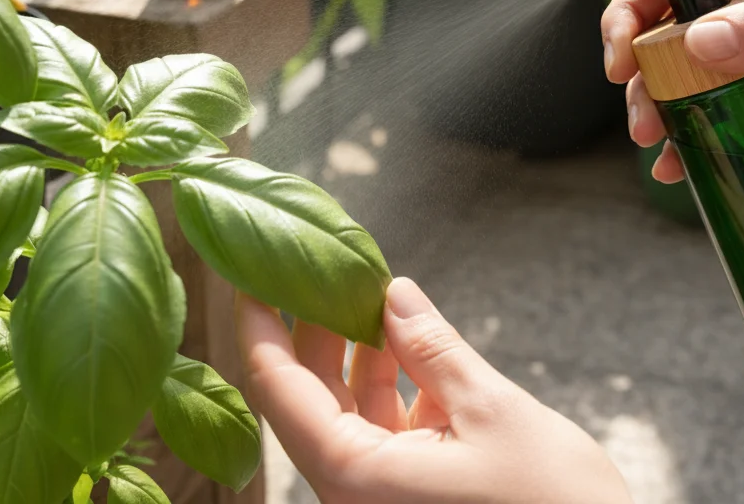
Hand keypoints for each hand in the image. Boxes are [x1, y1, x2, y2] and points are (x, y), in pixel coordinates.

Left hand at [235, 278, 632, 503]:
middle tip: (317, 263)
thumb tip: (393, 293)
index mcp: (356, 475)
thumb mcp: (492, 410)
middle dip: (311, 328)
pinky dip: (391, 385)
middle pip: (307, 397)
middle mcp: (354, 493)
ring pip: (345, 412)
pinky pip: (381, 433)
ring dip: (354, 352)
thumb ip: (435, 348)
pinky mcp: (410, 497)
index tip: (252, 270)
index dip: (260, 325)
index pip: (279, 389)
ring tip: (367, 291)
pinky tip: (407, 341)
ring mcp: (381, 499)